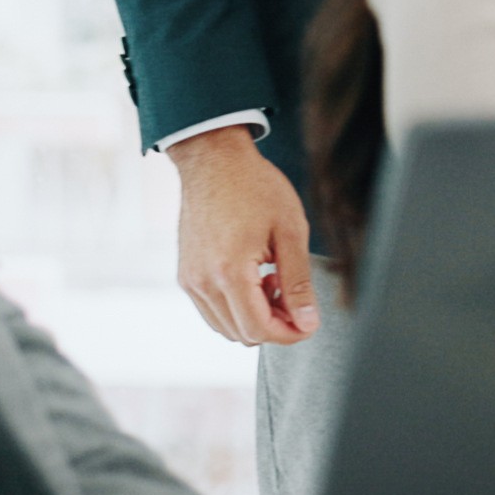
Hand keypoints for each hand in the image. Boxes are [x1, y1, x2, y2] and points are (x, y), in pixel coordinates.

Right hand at [170, 125, 317, 345]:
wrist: (214, 161)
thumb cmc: (254, 187)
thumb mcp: (290, 231)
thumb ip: (298, 282)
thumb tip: (307, 322)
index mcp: (229, 272)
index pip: (260, 329)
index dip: (290, 333)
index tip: (308, 322)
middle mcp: (202, 282)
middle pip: (242, 334)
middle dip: (274, 326)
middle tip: (294, 296)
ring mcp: (190, 280)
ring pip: (225, 327)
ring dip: (254, 318)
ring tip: (273, 282)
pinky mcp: (186, 275)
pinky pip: (212, 311)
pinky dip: (236, 308)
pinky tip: (254, 279)